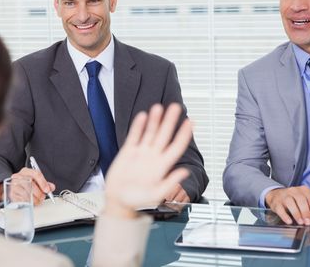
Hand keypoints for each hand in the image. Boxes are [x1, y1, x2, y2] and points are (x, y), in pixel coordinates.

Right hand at [0, 168, 55, 205]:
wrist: (14, 187)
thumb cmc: (27, 184)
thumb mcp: (36, 181)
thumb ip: (45, 184)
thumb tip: (51, 187)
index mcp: (26, 171)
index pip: (36, 174)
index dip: (43, 183)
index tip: (47, 190)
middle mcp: (18, 176)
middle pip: (31, 183)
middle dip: (39, 192)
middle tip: (43, 197)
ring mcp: (13, 185)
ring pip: (26, 192)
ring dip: (34, 199)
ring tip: (38, 201)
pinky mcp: (11, 194)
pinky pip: (21, 199)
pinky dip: (28, 202)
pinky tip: (31, 202)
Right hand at [104, 103, 191, 218]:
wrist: (118, 201)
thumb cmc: (137, 201)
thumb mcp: (155, 195)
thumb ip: (169, 182)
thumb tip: (184, 172)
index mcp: (162, 166)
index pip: (176, 146)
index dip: (184, 134)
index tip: (191, 122)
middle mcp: (153, 157)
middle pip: (164, 135)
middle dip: (170, 121)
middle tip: (176, 107)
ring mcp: (141, 153)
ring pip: (150, 132)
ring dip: (155, 120)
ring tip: (159, 107)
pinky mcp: (128, 152)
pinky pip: (134, 136)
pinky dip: (138, 126)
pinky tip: (143, 116)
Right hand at [265, 185, 309, 224]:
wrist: (276, 195)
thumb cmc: (294, 200)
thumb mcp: (305, 202)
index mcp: (304, 190)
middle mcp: (293, 190)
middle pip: (301, 200)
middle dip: (306, 212)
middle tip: (309, 222)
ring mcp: (284, 195)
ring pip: (290, 202)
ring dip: (297, 214)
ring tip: (301, 222)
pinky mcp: (276, 202)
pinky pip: (280, 208)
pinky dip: (285, 215)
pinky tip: (289, 221)